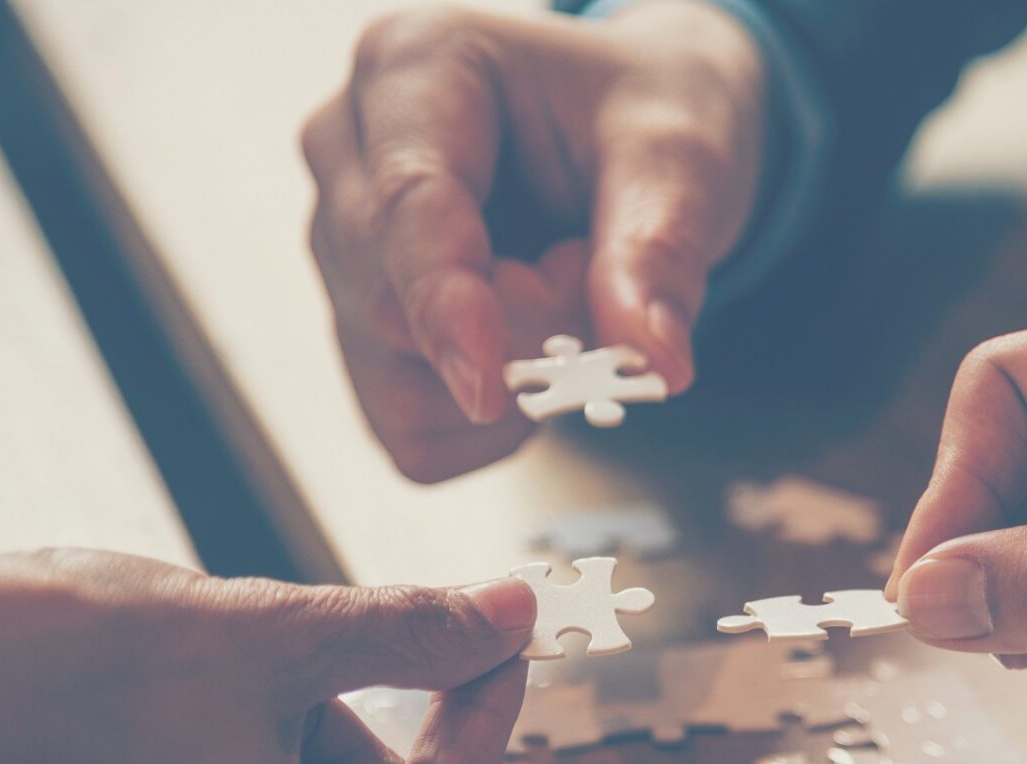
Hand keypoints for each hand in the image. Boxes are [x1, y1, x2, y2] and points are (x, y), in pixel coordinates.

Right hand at [0, 549, 534, 763]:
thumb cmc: (57, 669)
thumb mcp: (278, 634)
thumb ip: (416, 633)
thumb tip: (508, 615)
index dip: (483, 708)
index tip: (492, 641)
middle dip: (354, 732)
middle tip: (315, 651)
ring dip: (282, 752)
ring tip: (218, 679)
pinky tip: (164, 722)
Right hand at [302, 2, 768, 480]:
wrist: (635, 138)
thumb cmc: (643, 120)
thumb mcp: (682, 156)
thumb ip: (660, 248)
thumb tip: (653, 359)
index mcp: (414, 68)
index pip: (405, 206)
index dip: (447, 305)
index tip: (491, 385)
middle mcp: (350, 153)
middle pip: (391, 305)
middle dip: (518, 337)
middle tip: (592, 279)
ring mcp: (345, 251)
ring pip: (394, 384)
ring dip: (507, 384)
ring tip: (566, 298)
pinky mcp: (362, 332)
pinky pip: (408, 432)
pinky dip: (488, 427)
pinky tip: (533, 354)